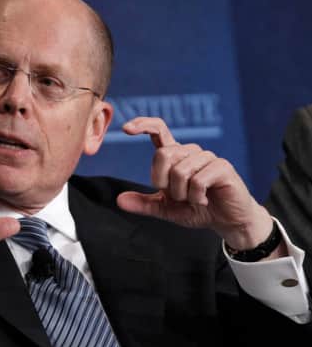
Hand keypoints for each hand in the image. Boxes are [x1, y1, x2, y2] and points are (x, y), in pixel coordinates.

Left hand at [116, 117, 277, 252]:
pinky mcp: (222, 167)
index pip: (158, 130)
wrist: (227, 221)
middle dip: (163, 181)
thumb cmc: (197, 209)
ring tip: (194, 199)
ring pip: (179, 170)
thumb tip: (120, 200)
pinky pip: (198, 181)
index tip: (126, 129)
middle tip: (176, 196)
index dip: (143, 125)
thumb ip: (144, 204)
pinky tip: (204, 200)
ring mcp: (207, 157)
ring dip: (182, 193)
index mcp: (175, 156)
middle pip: (163, 155)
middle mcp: (190, 152)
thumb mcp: (166, 209)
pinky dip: (196, 197)